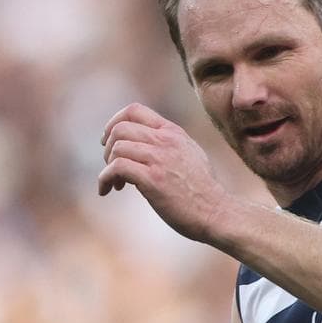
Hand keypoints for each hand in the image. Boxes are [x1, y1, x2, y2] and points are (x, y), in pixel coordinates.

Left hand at [98, 102, 230, 241]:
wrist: (216, 212)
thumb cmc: (202, 190)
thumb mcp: (190, 154)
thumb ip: (169, 144)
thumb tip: (145, 142)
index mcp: (174, 133)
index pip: (134, 110)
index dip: (114, 122)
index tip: (109, 139)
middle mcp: (166, 141)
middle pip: (120, 128)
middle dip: (107, 147)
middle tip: (112, 165)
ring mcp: (160, 159)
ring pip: (117, 147)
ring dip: (107, 165)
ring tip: (115, 182)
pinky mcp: (153, 179)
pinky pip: (116, 168)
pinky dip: (104, 179)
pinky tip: (108, 190)